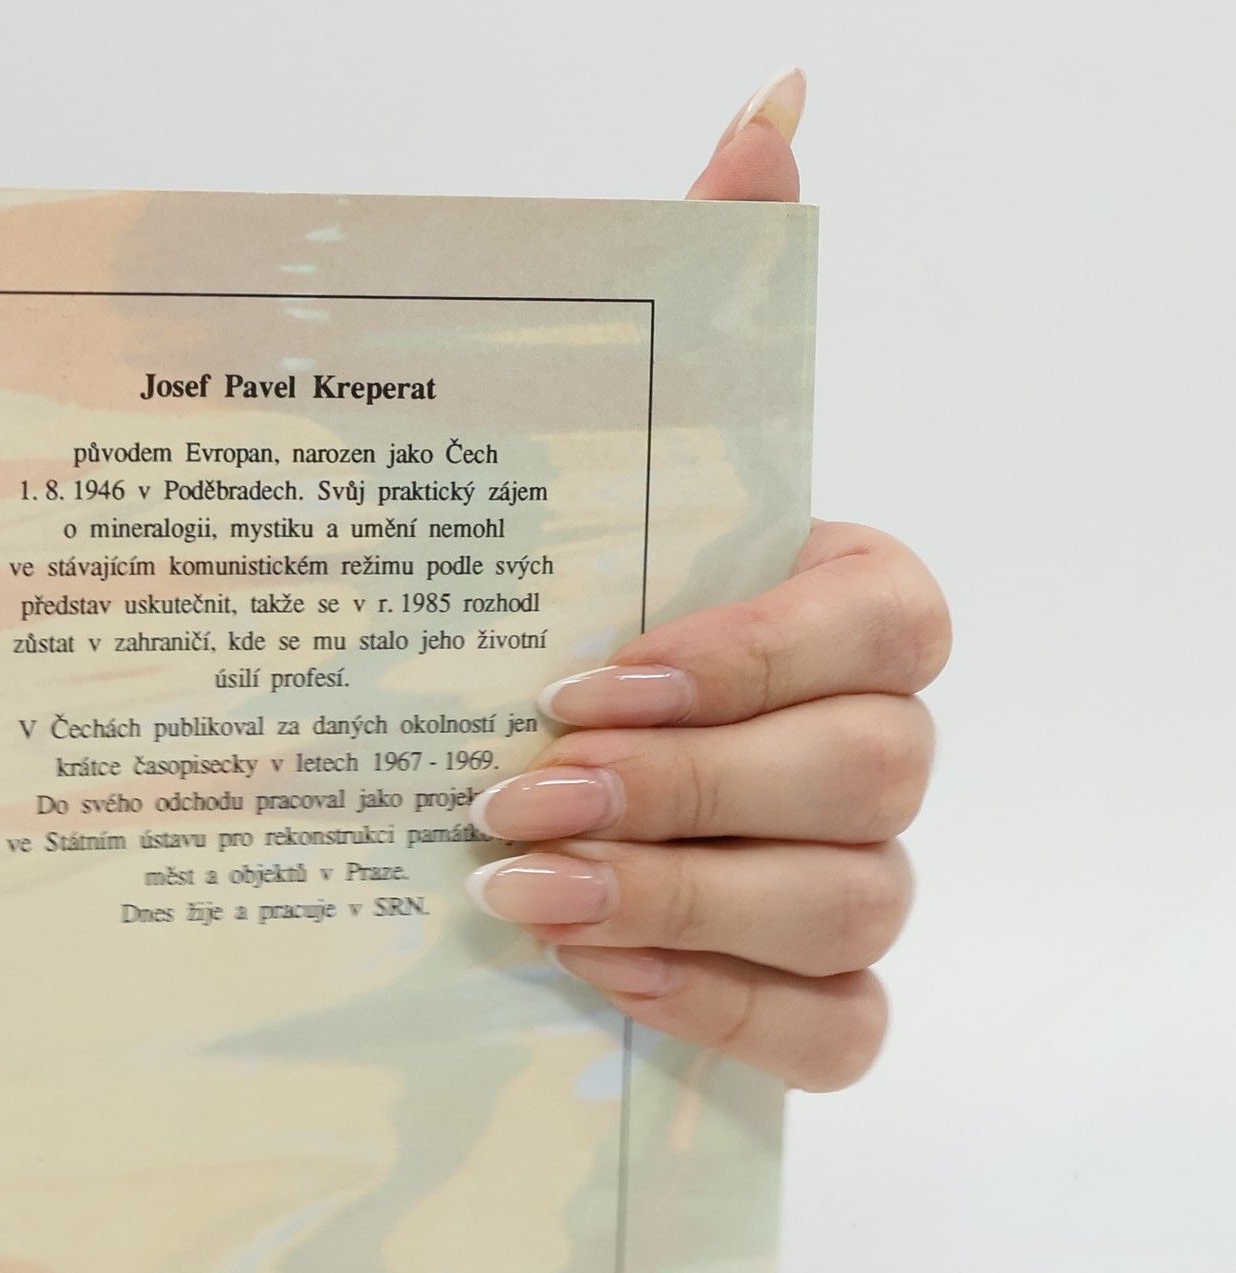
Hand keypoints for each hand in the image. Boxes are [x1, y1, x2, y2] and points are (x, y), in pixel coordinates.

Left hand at [464, 72, 949, 1089]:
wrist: (516, 801)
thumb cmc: (561, 632)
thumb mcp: (593, 485)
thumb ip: (694, 307)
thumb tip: (771, 117)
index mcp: (846, 611)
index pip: (881, 622)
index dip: (750, 656)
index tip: (588, 676)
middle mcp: (872, 745)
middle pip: (869, 771)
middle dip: (686, 789)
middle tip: (515, 791)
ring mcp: (859, 883)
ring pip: (854, 904)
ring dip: (684, 902)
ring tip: (521, 891)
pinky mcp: (821, 1003)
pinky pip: (835, 1032)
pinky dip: (726, 1012)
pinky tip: (599, 979)